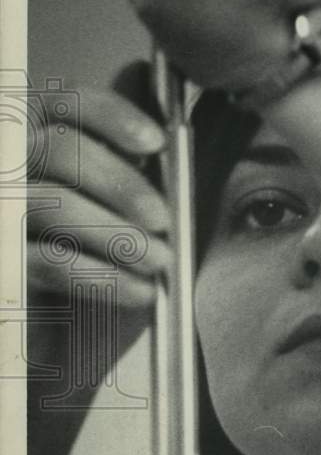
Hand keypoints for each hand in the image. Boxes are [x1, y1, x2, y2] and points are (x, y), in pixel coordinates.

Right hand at [27, 63, 170, 382]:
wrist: (62, 351)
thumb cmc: (98, 267)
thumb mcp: (125, 212)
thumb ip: (138, 164)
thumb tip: (170, 119)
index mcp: (40, 139)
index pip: (67, 102)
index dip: (111, 114)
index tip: (155, 142)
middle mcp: (12, 167)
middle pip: (58, 148)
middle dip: (121, 183)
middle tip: (163, 219)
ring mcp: (4, 212)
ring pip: (52, 203)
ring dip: (118, 234)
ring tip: (159, 261)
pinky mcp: (3, 264)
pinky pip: (46, 261)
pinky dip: (101, 276)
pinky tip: (138, 291)